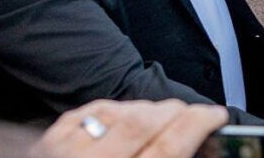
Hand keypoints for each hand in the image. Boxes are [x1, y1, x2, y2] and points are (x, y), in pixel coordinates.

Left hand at [30, 99, 227, 157]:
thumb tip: (198, 146)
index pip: (169, 147)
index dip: (198, 124)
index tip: (215, 115)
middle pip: (146, 122)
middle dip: (177, 111)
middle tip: (193, 113)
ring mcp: (65, 153)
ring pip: (120, 112)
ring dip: (149, 109)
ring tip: (161, 117)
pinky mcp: (49, 143)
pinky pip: (92, 112)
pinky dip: (116, 110)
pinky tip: (128, 117)